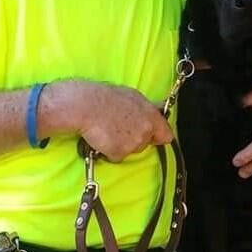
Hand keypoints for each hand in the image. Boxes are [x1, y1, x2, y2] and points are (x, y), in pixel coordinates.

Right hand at [58, 81, 173, 161]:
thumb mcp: (131, 95)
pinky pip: (115, 156)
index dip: (157, 136)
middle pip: (145, 144)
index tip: (152, 136)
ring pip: (130, 150)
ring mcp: (134, 143)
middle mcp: (145, 130)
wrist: (85, 106)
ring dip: (121, 144)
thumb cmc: (104, 97)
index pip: (166, 134)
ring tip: (108, 130)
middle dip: (134, 139)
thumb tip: (159, 108)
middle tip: (119, 128)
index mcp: (150, 115)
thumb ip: (146, 108)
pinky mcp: (120, 153)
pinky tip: (102, 137)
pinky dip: (108, 150)